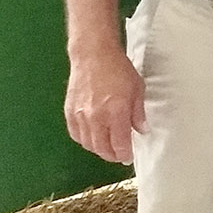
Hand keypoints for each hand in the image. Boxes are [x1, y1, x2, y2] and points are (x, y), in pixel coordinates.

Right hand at [64, 46, 147, 163]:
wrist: (93, 55)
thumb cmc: (118, 69)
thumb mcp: (138, 89)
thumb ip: (138, 113)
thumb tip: (142, 130)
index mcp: (116, 112)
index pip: (120, 144)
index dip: (124, 154)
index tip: (128, 157)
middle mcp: (96, 117)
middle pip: (102, 148)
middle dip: (112, 155)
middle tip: (119, 155)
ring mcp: (81, 116)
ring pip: (88, 144)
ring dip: (98, 149)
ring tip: (108, 147)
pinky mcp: (70, 112)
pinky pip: (76, 135)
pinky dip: (84, 140)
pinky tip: (92, 138)